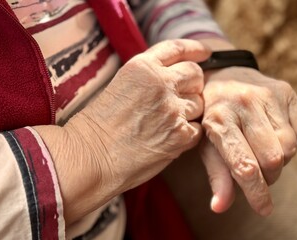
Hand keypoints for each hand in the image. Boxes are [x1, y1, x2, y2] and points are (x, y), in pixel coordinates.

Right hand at [35, 39, 210, 222]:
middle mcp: (161, 83)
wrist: (91, 157)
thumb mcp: (120, 85)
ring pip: (199, 102)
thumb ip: (148, 77)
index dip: (195, 49)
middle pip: (195, 74)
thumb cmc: (99, 126)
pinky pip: (198, 128)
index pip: (177, 49)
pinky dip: (189, 133)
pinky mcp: (181, 135)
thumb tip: (174, 78)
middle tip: (183, 95)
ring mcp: (173, 109)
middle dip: (193, 83)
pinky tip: (171, 138)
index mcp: (142, 67)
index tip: (205, 53)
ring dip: (189, 110)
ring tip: (167, 123)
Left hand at [200, 66, 296, 215]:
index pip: (244, 164)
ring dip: (279, 160)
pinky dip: (290, 144)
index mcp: (219, 119)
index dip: (256, 192)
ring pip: (288, 147)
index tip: (264, 209)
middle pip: (272, 158)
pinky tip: (273, 136)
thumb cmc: (211, 117)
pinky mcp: (285, 90)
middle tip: (259, 175)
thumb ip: (217, 175)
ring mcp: (267, 94)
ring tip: (263, 153)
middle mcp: (244, 103)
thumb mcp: (206, 144)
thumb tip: (219, 207)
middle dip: (269, 177)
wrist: (223, 78)